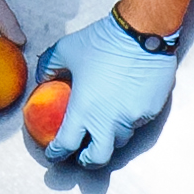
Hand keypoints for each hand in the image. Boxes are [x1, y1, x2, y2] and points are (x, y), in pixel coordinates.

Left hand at [31, 7, 181, 168]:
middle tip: (83, 156)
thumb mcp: (66, 49)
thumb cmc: (102, 41)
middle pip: (98, 158)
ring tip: (105, 123)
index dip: (57, 153)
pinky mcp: (150, 112)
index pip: (67, 145)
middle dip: (88, 160)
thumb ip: (49, 66)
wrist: (142, 32)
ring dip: (109, 136)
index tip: (54, 153)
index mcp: (84, 110)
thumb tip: (42, 78)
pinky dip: (128, 118)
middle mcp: (108, 121)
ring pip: (120, 139)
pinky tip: (125, 102)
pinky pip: (137, 122)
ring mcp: (132, 119)